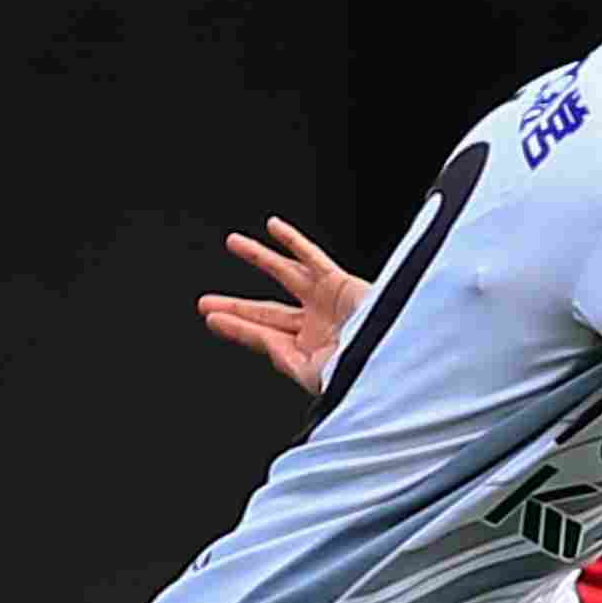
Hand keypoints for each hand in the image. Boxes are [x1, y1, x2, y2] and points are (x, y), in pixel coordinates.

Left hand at [195, 217, 367, 395]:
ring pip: (285, 274)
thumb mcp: (313, 375)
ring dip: (259, 258)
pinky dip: (292, 241)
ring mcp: (327, 301)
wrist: (396, 352)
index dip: (237, 328)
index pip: (264, 336)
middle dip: (236, 306)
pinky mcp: (340, 282)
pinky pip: (311, 256)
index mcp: (310, 352)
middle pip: (267, 311)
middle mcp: (316, 325)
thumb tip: (263, 346)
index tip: (212, 319)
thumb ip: (285, 360)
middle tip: (206, 303)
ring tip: (233, 243)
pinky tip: (273, 227)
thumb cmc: (362, 369)